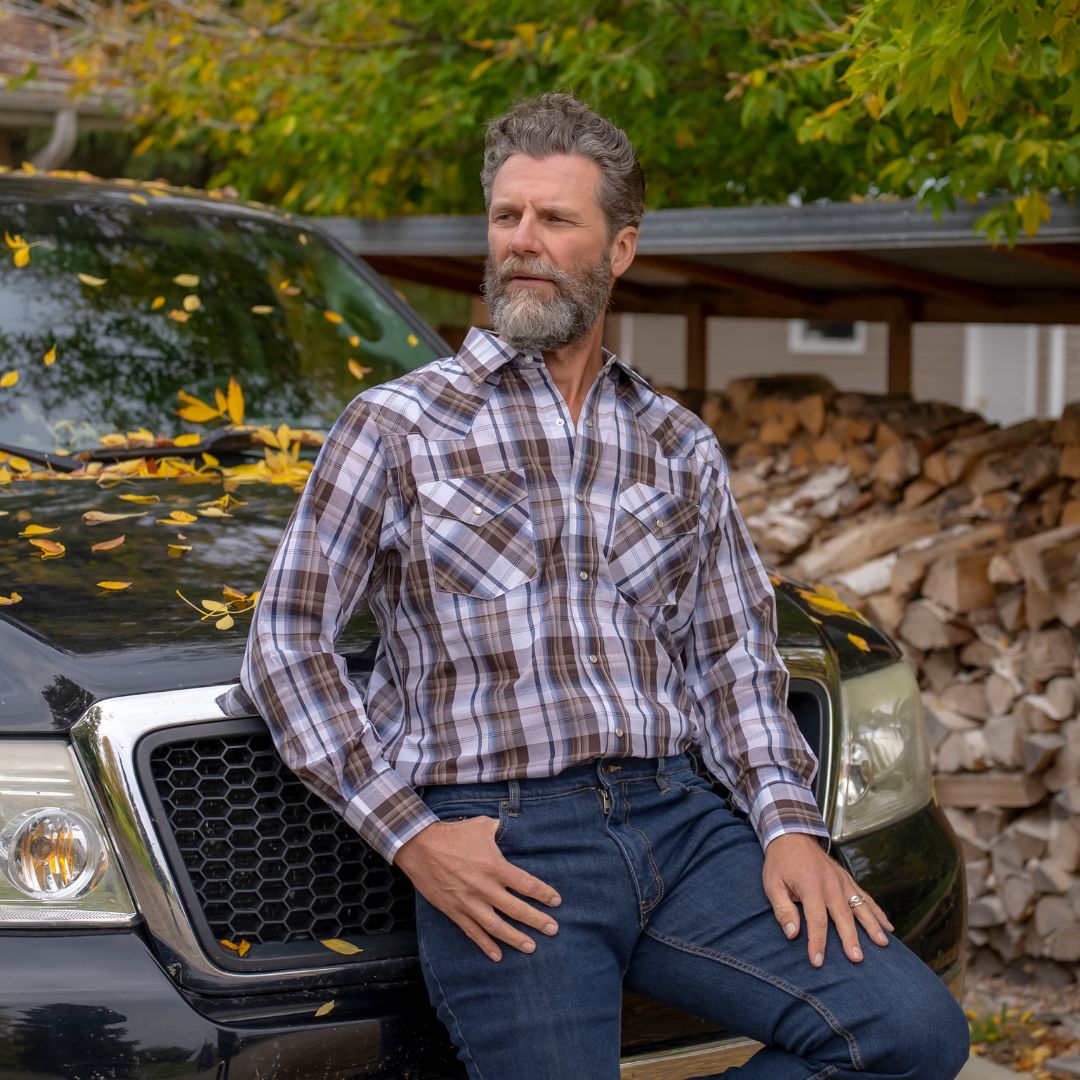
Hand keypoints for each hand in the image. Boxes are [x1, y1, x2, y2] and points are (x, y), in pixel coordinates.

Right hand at [395, 815, 560, 962]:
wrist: (419, 846)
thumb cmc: (453, 834)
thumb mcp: (481, 826)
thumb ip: (499, 831)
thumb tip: (511, 829)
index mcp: (494, 866)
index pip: (526, 884)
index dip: (543, 894)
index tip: (556, 902)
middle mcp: (484, 887)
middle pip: (516, 909)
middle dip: (537, 920)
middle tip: (553, 930)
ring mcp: (469, 902)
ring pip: (497, 926)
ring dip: (515, 938)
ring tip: (531, 947)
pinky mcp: (454, 911)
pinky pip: (472, 932)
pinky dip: (485, 945)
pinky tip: (498, 955)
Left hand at [762, 832, 893, 967]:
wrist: (791, 835)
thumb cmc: (780, 863)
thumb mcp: (772, 884)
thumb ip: (782, 909)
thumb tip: (792, 934)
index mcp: (810, 885)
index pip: (816, 919)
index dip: (818, 941)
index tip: (818, 961)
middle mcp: (830, 883)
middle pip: (843, 915)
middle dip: (850, 938)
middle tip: (857, 959)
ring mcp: (842, 880)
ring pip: (860, 905)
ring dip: (872, 925)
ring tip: (883, 943)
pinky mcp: (847, 879)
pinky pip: (865, 896)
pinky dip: (877, 912)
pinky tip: (888, 926)